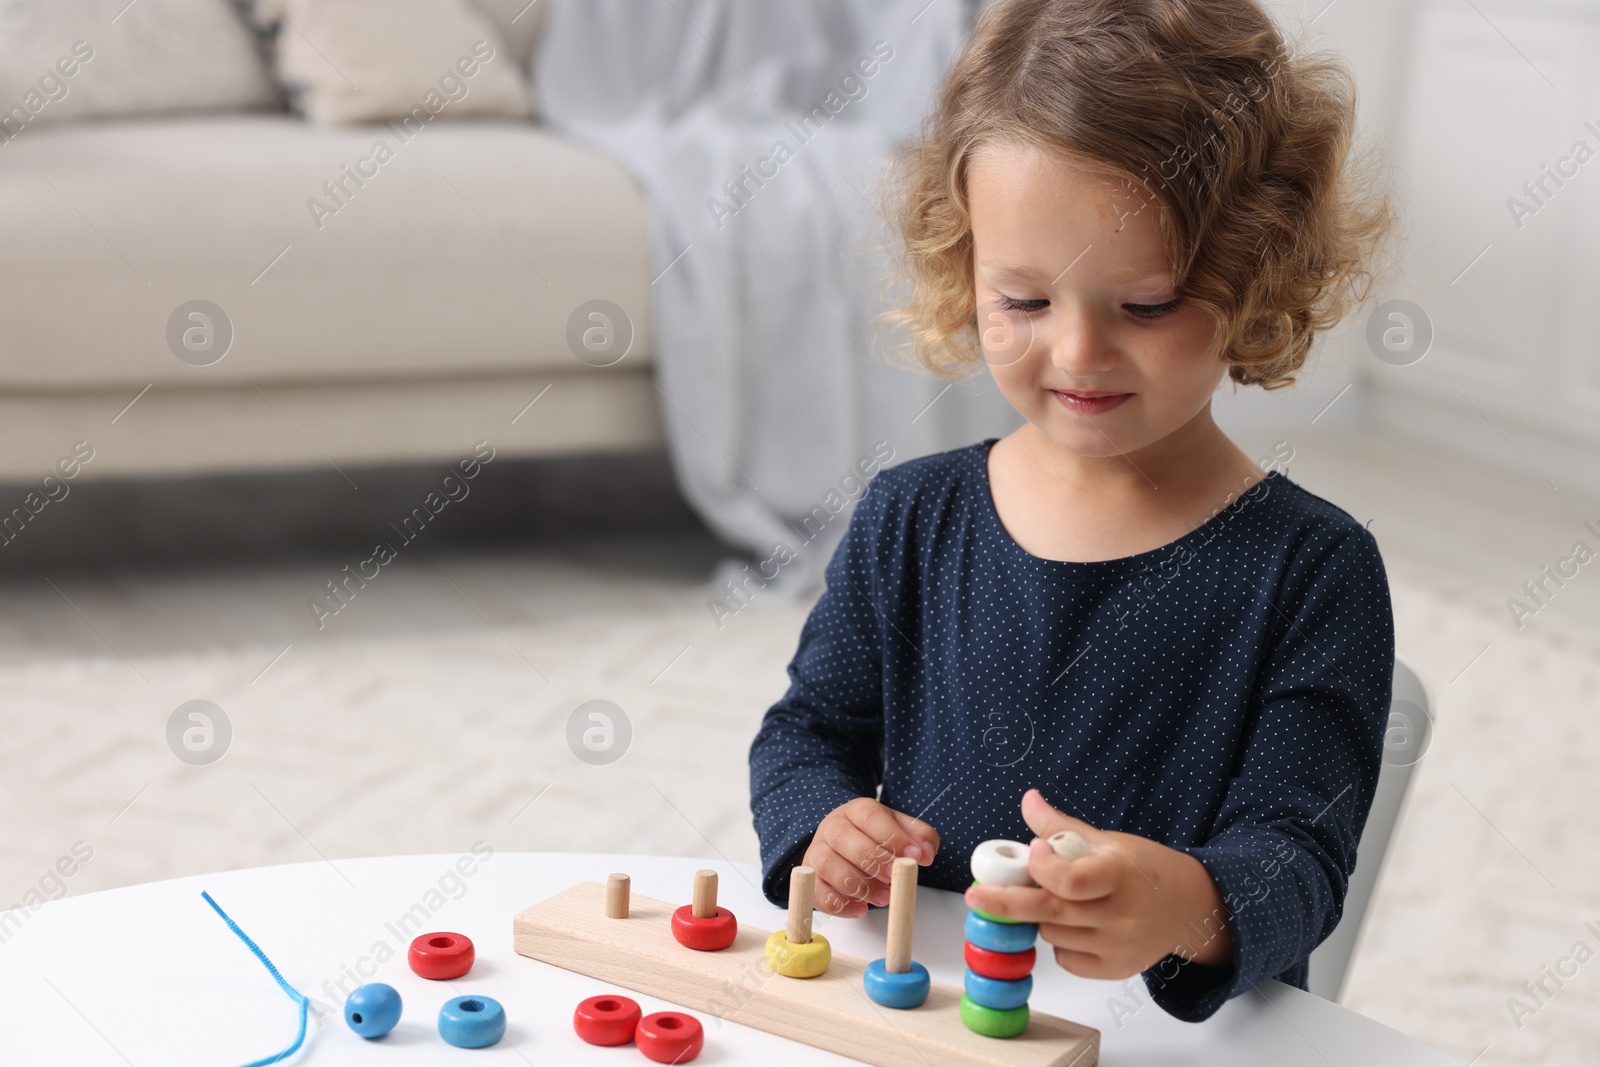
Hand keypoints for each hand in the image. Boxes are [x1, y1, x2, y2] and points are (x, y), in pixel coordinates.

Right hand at [801, 797, 939, 917]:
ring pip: (827, 865)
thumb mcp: (900, 829)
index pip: (869, 816)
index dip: (892, 836)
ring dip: (857, 884)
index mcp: (856, 811)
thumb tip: (926, 853)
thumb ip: (919, 837)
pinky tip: (861, 909)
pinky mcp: (811, 878)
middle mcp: (832, 827)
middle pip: (843, 837)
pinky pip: (817, 892)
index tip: (914, 855)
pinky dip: (839, 904)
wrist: (842, 843)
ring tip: (883, 897)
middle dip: (873, 860)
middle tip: (894, 877)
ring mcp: (817, 852)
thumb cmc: (874, 837)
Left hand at [963, 789, 1232, 978]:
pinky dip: (1058, 940)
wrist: (1187, 907)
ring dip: (1040, 916)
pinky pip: (1065, 957)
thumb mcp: (1107, 839)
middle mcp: (1120, 915)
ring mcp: (1117, 946)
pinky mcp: (1114, 970)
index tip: (1034, 852)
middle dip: (1006, 903)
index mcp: (1120, 875)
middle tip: (975, 896)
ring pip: (1051, 934)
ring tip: (1057, 897)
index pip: (1071, 881)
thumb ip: (1061, 826)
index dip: (1044, 868)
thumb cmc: (1144, 868)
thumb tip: (1028, 799)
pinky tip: (1073, 922)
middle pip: (1050, 912)